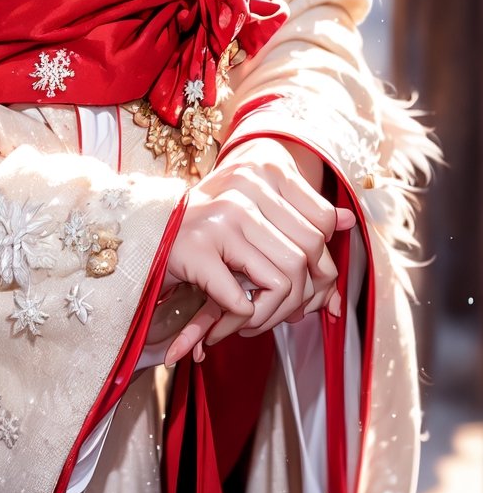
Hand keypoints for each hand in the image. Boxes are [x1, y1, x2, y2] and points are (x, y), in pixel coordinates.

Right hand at [163, 138, 354, 365]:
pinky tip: (224, 318)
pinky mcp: (195, 249)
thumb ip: (300, 216)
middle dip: (297, 300)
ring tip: (250, 320)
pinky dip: (239, 319)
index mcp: (264, 172)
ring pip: (280, 282)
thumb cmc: (206, 227)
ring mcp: (219, 218)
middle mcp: (244, 189)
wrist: (142, 230)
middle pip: (305, 259)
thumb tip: (350, 221)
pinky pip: (242, 301)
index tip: (302, 287)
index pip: (321, 225)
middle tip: (274, 314)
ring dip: (268, 315)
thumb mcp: (255, 212)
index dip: (321, 266)